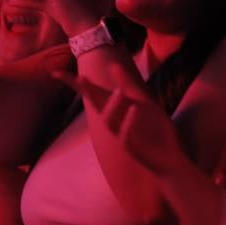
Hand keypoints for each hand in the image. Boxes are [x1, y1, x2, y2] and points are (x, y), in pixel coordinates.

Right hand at [58, 71, 188, 176]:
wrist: (170, 160)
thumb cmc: (156, 132)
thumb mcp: (145, 104)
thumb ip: (129, 86)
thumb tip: (113, 64)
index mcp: (116, 110)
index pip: (92, 94)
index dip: (75, 84)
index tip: (55, 73)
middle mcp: (115, 122)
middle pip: (95, 105)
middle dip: (87, 93)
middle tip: (80, 77)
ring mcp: (122, 136)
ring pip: (109, 122)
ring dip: (113, 106)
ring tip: (120, 92)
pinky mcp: (132, 149)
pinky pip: (126, 136)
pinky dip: (129, 122)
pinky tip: (134, 109)